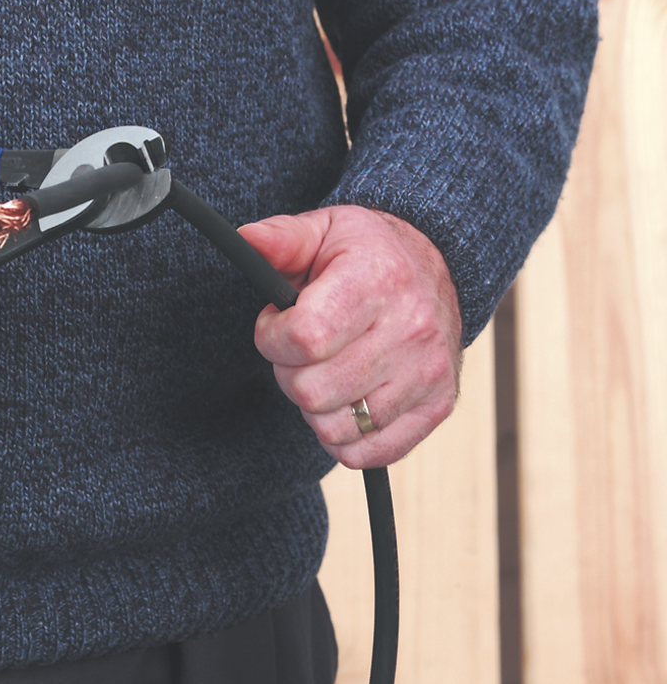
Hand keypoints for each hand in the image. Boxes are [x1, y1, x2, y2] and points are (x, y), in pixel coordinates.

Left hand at [239, 205, 461, 468]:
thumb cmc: (366, 253)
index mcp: (379, 279)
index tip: (276, 323)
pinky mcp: (436, 406)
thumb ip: (281, 238)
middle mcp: (411, 328)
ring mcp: (427, 373)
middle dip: (288, 372)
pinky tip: (344, 398)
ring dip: (313, 405)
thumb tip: (246, 239)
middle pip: (312, 390)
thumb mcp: (323, 230)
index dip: (272, 338)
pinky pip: (367, 453)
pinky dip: (342, 436)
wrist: (437, 266)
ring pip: (334, 427)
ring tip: (324, 369)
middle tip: (299, 349)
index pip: (305, 338)